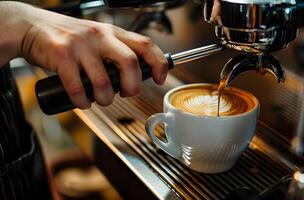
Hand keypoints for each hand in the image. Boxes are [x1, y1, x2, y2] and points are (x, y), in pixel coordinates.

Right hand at [0, 2, 167, 108]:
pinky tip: (82, 102)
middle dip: (132, 86)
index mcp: (112, 32)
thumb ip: (115, 51)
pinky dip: (83, 101)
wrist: (31, 26)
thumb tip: (134, 76)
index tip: (160, 78)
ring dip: (106, 99)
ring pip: (104, 81)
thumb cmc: (68, 37)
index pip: (145, 44)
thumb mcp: (97, 37)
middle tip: (126, 94)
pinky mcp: (62, 55)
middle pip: (130, 63)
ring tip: (101, 100)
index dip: (158, 63)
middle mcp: (100, 36)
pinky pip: (77, 87)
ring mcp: (81, 45)